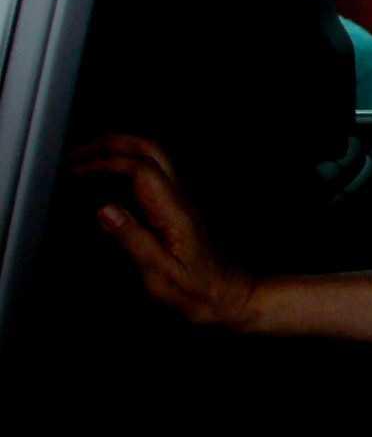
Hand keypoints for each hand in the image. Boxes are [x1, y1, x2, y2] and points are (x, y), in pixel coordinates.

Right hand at [70, 135, 258, 329]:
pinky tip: (109, 178)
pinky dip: (128, 166)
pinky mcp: (179, 208)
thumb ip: (132, 239)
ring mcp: (182, 200)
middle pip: (151, 150)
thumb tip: (104, 210)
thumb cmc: (197, 288)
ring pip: (155, 157)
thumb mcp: (160, 272)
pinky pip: (154, 175)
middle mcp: (181, 198)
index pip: (141, 169)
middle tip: (79, 152)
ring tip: (88, 158)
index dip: (106, 163)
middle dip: (113, 143)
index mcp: (174, 210)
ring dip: (121, 150)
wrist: (229, 293)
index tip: (78, 171)